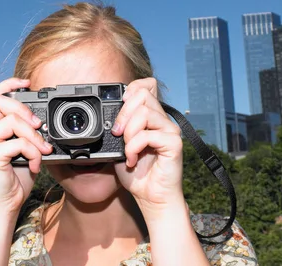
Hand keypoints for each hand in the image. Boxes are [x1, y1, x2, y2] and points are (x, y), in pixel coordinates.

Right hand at [0, 78, 53, 214]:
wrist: (7, 204)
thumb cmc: (16, 176)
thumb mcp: (25, 148)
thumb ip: (27, 131)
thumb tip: (41, 119)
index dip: (9, 84)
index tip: (27, 83)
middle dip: (24, 109)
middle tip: (38, 125)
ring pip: (11, 121)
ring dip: (34, 136)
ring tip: (42, 150)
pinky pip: (17, 143)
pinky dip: (33, 153)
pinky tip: (34, 165)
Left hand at [113, 78, 185, 219]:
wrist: (150, 197)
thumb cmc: (137, 173)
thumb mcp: (119, 145)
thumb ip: (118, 127)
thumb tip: (107, 115)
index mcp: (152, 116)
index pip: (147, 85)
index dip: (132, 89)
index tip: (120, 106)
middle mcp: (163, 119)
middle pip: (142, 95)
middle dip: (123, 114)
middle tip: (118, 134)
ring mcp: (170, 130)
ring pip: (145, 112)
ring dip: (129, 133)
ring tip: (127, 150)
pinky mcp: (174, 143)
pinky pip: (148, 134)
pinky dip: (134, 147)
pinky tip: (133, 160)